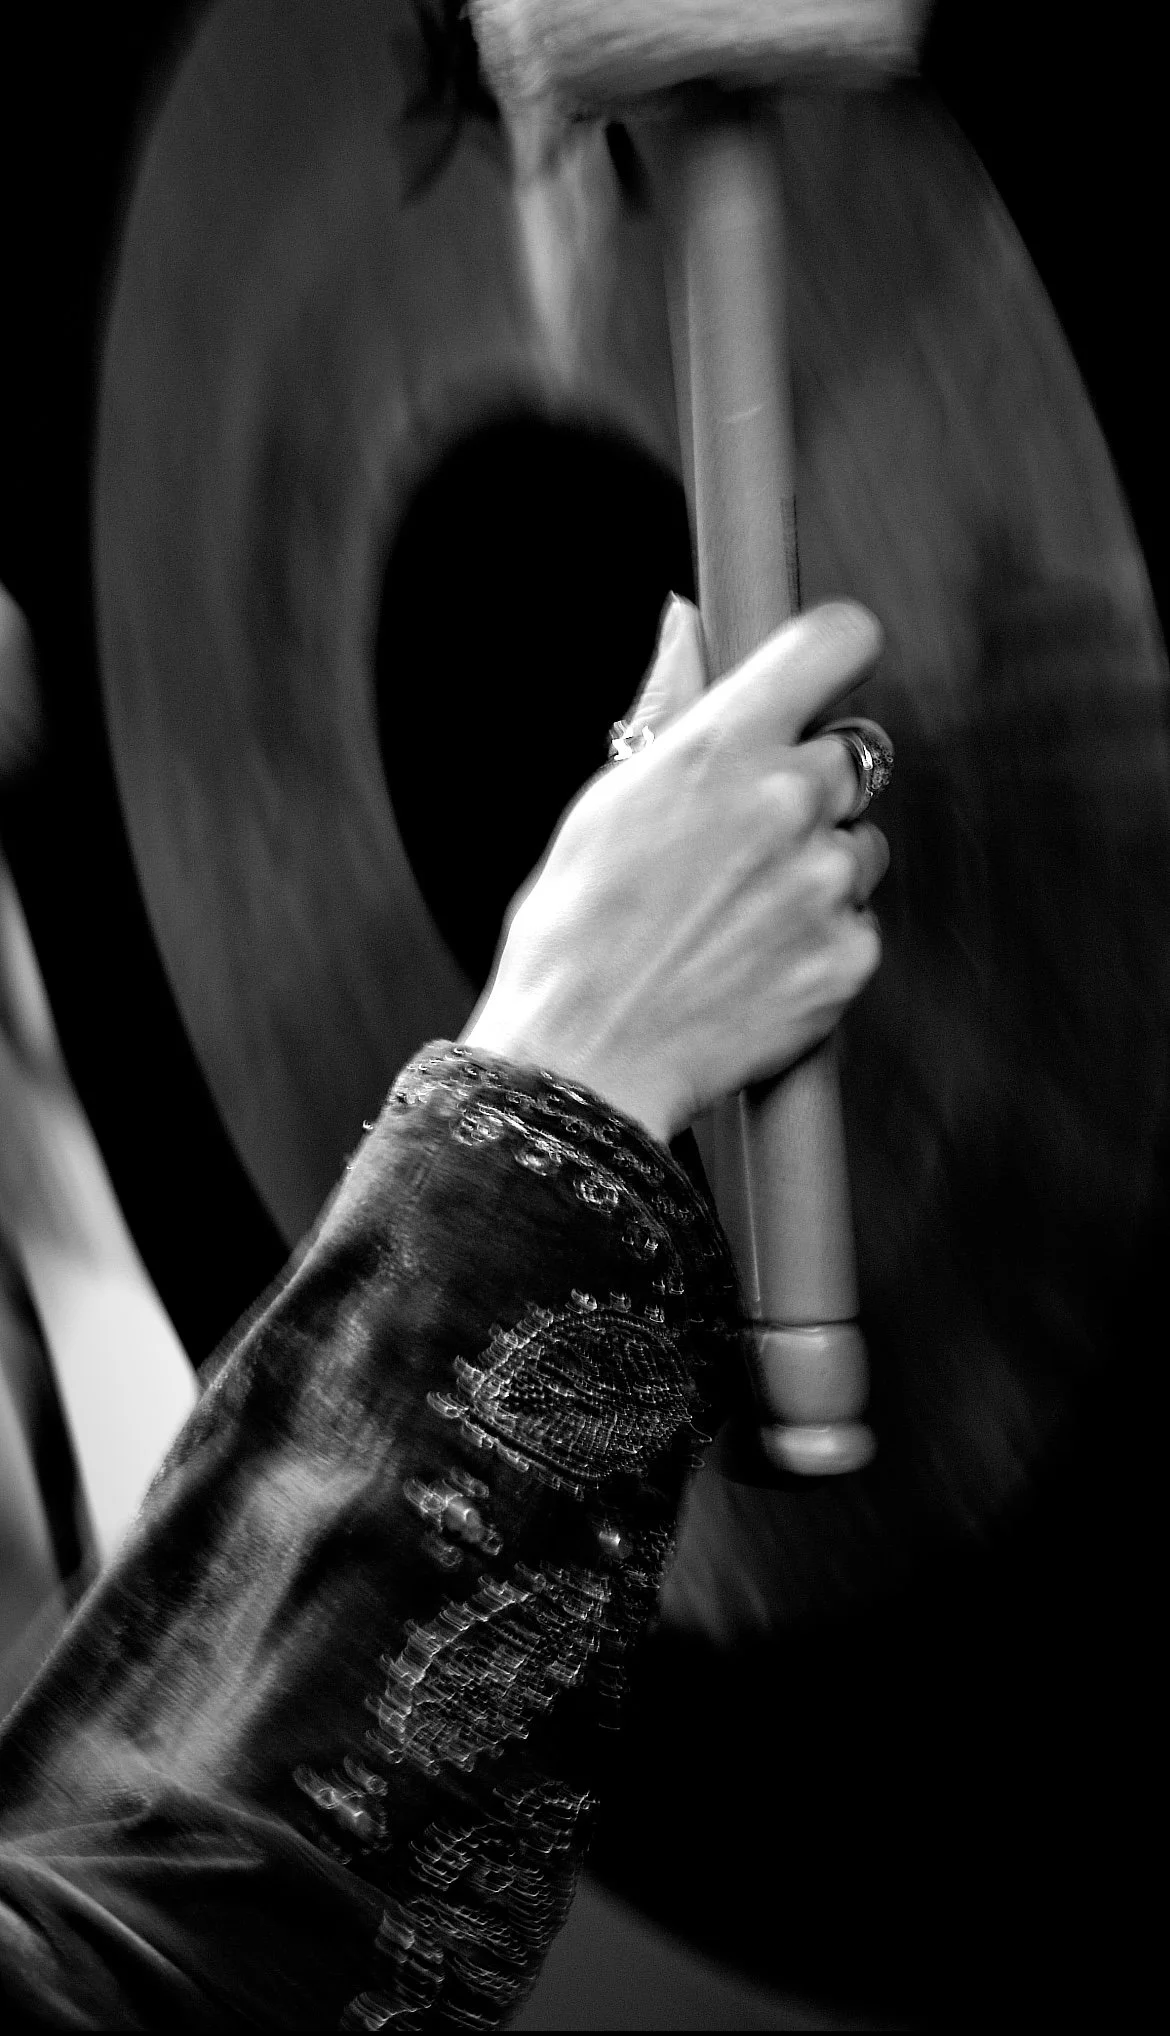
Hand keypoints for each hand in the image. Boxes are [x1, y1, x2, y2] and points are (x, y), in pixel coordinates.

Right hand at [463, 596, 889, 1143]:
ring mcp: (826, 883)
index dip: (836, 655)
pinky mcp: (849, 958)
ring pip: (859, 845)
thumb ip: (668, 704)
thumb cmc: (574, 930)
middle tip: (744, 839)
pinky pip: (857, 925)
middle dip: (810, 786)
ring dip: (818, 867)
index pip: (839, 641)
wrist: (583, 1063)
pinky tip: (752, 966)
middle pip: (854, 753)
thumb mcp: (605, 800)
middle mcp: (788, 801)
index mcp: (722, 744)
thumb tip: (687, 618)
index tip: (823, 679)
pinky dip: (819, 942)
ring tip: (736, 916)